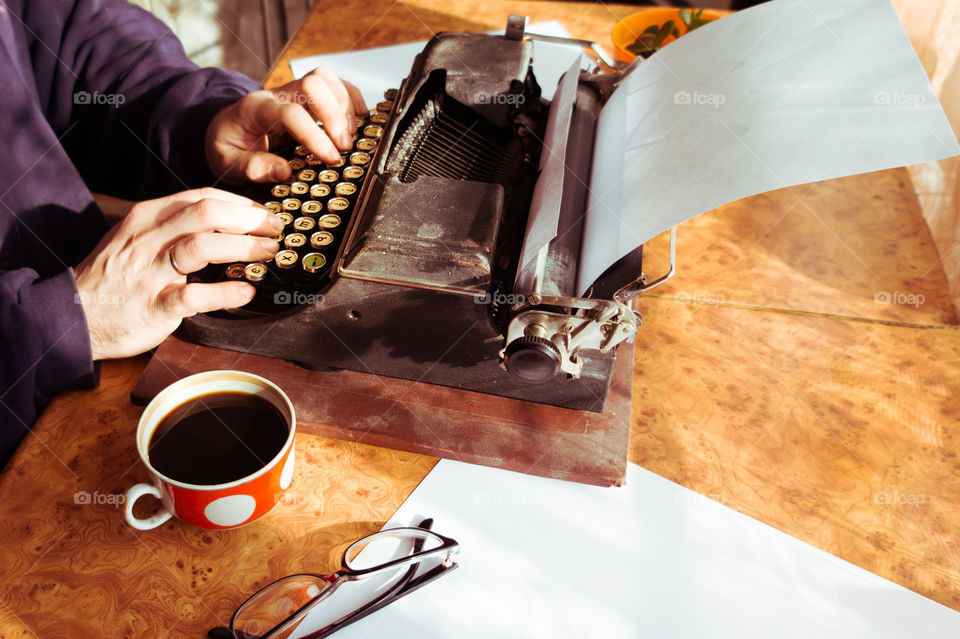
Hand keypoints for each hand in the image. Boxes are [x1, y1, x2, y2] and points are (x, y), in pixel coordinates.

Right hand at [74, 188, 283, 359]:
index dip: (240, 203)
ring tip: (269, 253)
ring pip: (202, 246)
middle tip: (276, 229)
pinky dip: (225, 293)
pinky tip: (246, 292)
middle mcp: (149, 238)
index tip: (264, 213)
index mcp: (148, 217)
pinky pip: (194, 296)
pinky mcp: (153, 306)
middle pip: (207, 213)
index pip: (201, 197)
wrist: (73, 316)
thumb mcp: (138, 238)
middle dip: (249, 219)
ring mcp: (150, 272)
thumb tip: (226, 220)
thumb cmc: (114, 277)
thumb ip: (175, 226)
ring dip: (243, 247)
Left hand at [205, 67, 367, 183]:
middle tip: (344, 148)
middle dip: (335, 116)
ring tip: (350, 136)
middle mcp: (277, 94)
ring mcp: (293, 90)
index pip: (291, 113)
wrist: (225, 127)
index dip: (315, 135)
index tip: (331, 159)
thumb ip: (252, 168)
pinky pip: (333, 83)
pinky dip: (351, 96)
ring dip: (345, 105)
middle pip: (312, 84)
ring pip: (325, 78)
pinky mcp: (307, 95)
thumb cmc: (228, 145)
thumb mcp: (227, 162)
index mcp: (256, 109)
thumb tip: (285, 171)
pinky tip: (360, 116)